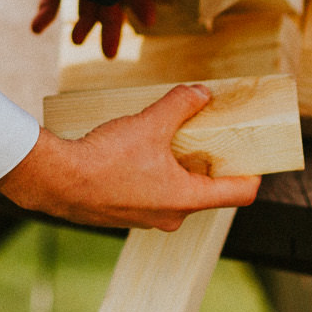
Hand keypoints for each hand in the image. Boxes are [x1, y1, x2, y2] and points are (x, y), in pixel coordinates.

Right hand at [0, 84, 261, 229]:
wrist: (56, 181)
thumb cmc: (104, 160)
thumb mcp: (150, 123)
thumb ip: (180, 105)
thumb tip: (202, 93)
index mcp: (187, 199)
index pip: (239, 194)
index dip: (252, 173)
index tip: (255, 157)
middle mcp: (171, 216)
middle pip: (206, 190)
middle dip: (206, 162)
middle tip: (203, 134)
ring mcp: (146, 219)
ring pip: (175, 192)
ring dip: (175, 167)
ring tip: (163, 138)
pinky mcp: (124, 215)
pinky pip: (150, 194)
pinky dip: (152, 175)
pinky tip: (134, 152)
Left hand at [30, 0, 153, 57]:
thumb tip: (148, 15)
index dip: (141, 2)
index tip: (148, 20)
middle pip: (108, 5)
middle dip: (111, 29)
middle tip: (110, 55)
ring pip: (83, 8)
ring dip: (83, 26)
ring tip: (77, 42)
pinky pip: (51, 5)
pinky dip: (45, 17)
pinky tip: (37, 29)